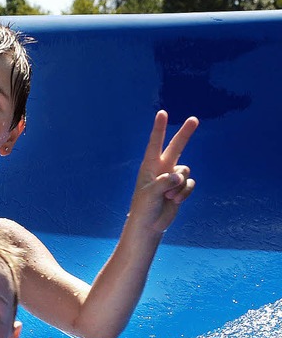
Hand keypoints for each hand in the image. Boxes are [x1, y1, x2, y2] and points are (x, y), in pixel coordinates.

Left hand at [128, 110, 197, 234]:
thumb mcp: (150, 194)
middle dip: (185, 134)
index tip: (162, 113)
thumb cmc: (144, 208)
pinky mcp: (181, 187)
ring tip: (167, 197)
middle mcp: (162, 168)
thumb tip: (179, 176)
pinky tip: (174, 201)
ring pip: (185, 171)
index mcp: (149, 166)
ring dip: (179, 186)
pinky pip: (190, 184)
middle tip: (194, 119)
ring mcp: (172, 177)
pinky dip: (184, 193)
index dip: (159, 128)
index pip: (155, 144)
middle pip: (176, 147)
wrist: (150, 224)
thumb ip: (163, 183)